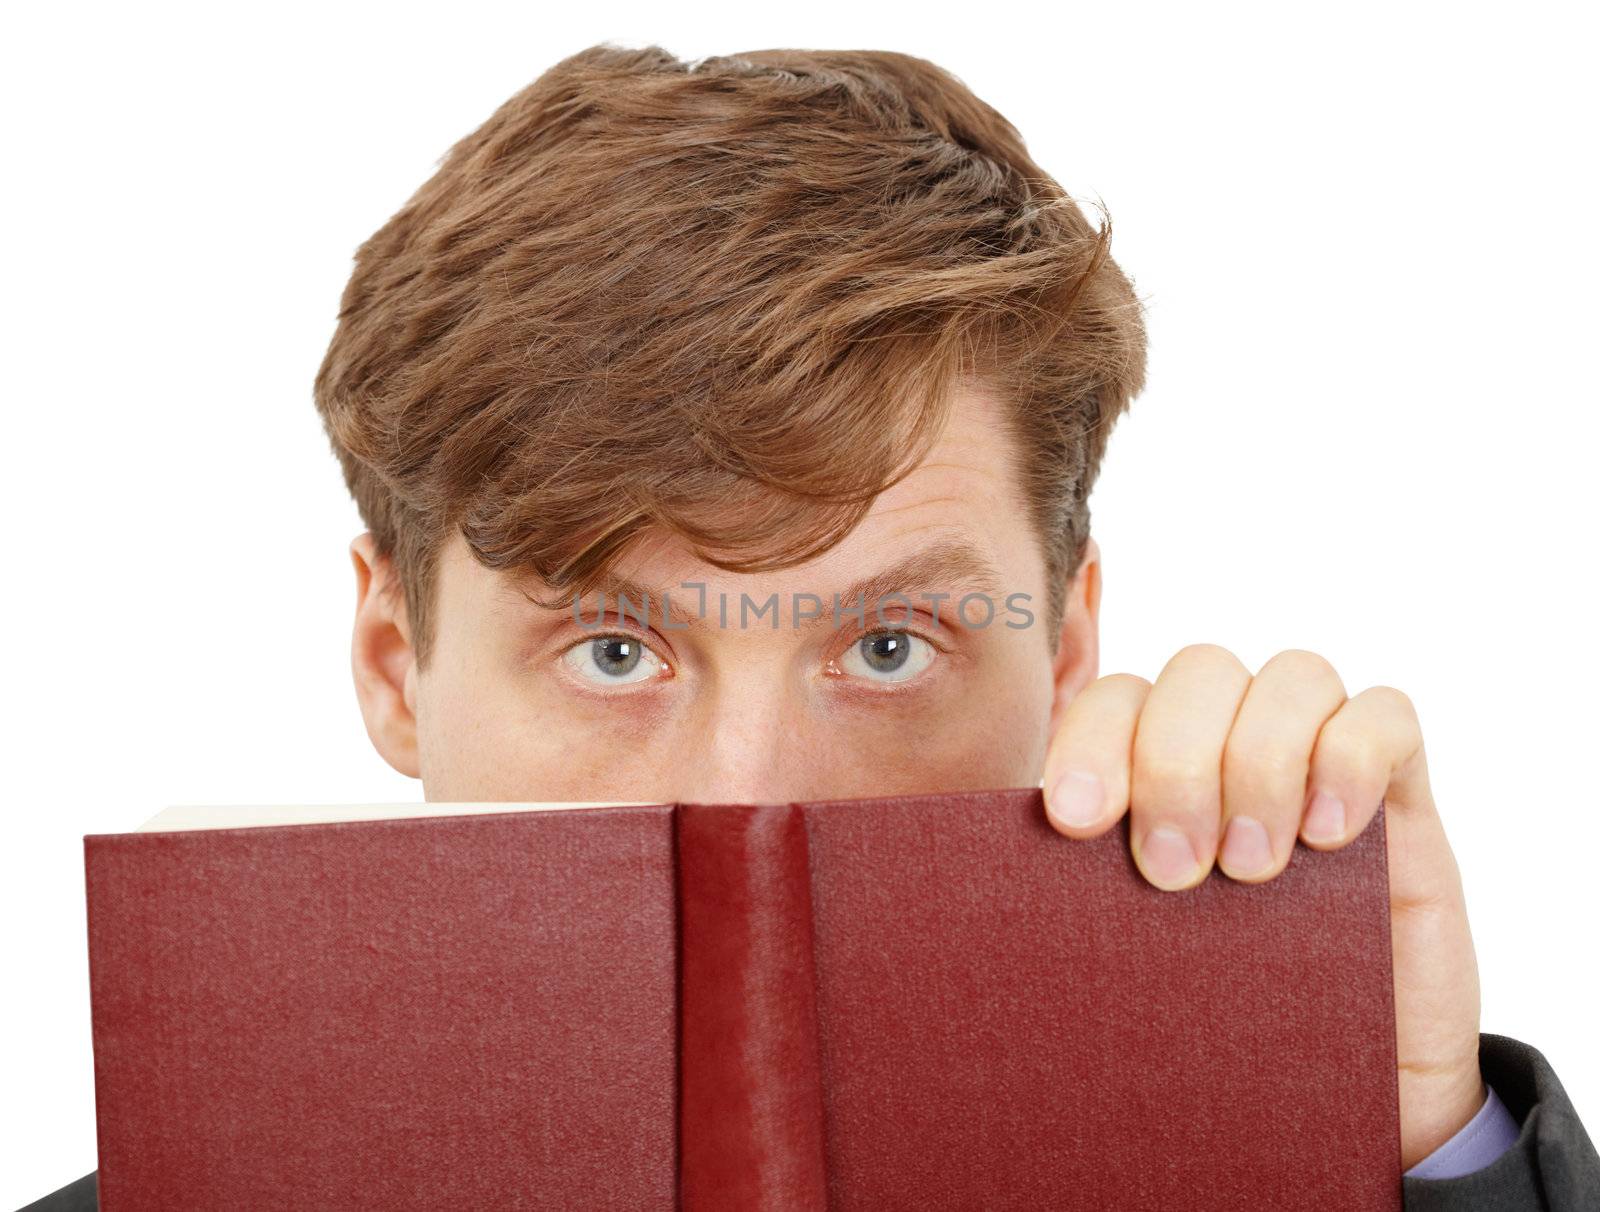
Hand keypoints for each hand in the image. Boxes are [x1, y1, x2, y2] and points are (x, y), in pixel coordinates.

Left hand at [1041, 644, 1486, 1169]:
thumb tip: (991, 895)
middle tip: (1172, 872)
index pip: (1116, 700)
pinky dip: (1351, 761)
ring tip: (1251, 870)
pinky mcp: (1404, 791)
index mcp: (1155, 771)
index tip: (1076, 824)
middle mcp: (1234, 746)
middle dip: (1176, 762)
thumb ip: (1088, 900)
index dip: (1092, 744)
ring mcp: (1321, 758)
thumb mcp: (1140, 952)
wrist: (1346, 1088)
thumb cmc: (1222, 1015)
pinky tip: (1330, 838)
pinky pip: (1387, 715)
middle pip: (1199, 671)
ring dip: (1261, 762)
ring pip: (1292, 676)